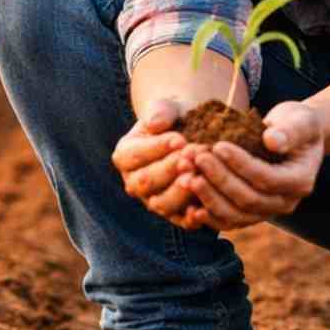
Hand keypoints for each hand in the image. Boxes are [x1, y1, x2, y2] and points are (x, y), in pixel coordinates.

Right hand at [111, 97, 200, 226]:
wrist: (192, 133)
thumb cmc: (175, 118)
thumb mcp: (167, 108)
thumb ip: (160, 112)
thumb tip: (155, 123)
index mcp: (125, 156)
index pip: (135, 155)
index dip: (156, 149)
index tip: (179, 139)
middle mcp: (134, 183)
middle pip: (146, 182)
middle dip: (170, 169)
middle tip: (192, 157)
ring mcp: (154, 200)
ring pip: (162, 204)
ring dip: (181, 192)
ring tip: (198, 175)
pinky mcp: (176, 214)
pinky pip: (181, 221)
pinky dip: (192, 218)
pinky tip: (203, 208)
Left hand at [176, 100, 324, 230]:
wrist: (293, 138)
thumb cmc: (296, 124)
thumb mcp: (300, 120)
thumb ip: (290, 130)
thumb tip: (273, 141)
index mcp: (300, 181)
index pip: (267, 179)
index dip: (241, 164)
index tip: (218, 145)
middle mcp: (285, 203)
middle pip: (248, 200)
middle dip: (219, 180)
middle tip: (196, 159)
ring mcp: (267, 212)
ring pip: (235, 216)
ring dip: (209, 198)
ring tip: (187, 177)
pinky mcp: (250, 214)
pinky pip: (228, 222)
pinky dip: (208, 216)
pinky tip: (188, 205)